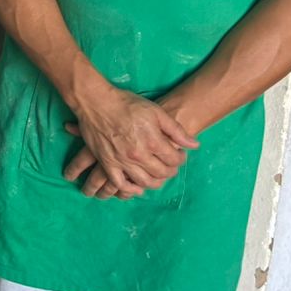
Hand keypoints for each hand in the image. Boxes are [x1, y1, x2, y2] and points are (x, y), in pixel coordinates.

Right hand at [63, 86, 198, 197]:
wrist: (96, 101)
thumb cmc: (127, 104)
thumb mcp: (155, 111)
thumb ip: (176, 130)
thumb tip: (194, 145)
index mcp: (152, 141)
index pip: (174, 159)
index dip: (180, 158)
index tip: (179, 154)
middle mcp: (139, 155)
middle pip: (161, 173)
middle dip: (170, 171)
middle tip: (169, 165)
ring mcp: (122, 161)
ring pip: (144, 182)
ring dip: (155, 182)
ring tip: (156, 175)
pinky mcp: (107, 163)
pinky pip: (120, 184)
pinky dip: (130, 189)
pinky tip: (136, 187)